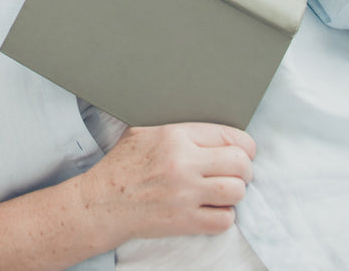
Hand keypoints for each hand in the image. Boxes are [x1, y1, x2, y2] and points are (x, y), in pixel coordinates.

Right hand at [79, 123, 254, 242]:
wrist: (103, 202)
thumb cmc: (123, 165)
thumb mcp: (144, 131)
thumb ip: (176, 127)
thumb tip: (206, 127)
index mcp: (175, 135)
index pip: (229, 135)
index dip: (244, 145)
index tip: (244, 152)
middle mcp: (184, 163)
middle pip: (240, 163)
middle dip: (245, 169)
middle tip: (238, 173)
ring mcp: (185, 194)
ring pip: (236, 191)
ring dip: (235, 193)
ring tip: (225, 191)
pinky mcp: (185, 221)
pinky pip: (224, 220)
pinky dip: (224, 216)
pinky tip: (213, 209)